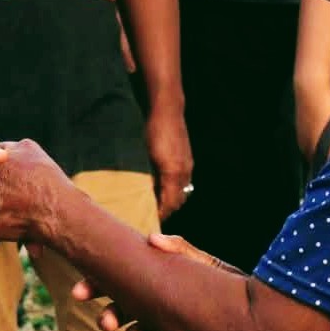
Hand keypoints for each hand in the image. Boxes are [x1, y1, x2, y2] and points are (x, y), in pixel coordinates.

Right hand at [71, 232, 238, 330]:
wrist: (262, 317)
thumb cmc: (228, 282)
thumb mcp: (206, 262)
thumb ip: (180, 250)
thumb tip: (153, 239)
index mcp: (157, 276)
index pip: (120, 278)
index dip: (96, 285)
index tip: (80, 293)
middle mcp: (161, 299)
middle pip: (125, 306)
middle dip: (111, 315)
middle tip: (106, 323)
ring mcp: (171, 320)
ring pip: (141, 329)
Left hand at [145, 105, 192, 221]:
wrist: (167, 110)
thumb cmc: (151, 131)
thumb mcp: (144, 155)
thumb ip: (147, 175)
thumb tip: (142, 191)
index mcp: (172, 172)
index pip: (169, 202)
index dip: (160, 213)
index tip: (150, 219)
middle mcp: (183, 171)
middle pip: (178, 200)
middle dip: (167, 209)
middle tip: (152, 215)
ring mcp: (187, 165)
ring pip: (183, 191)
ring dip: (172, 199)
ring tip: (158, 203)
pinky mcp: (188, 159)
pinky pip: (184, 181)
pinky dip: (175, 188)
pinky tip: (164, 187)